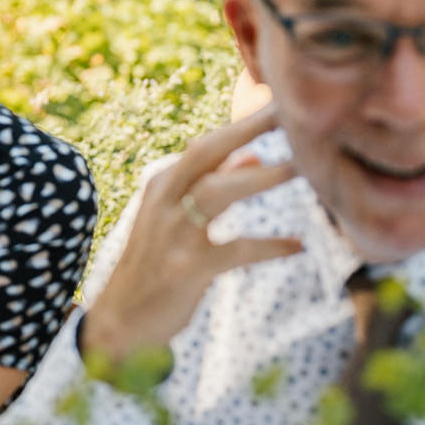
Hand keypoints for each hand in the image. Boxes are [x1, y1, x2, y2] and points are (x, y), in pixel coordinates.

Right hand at [79, 104, 302, 364]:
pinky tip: (296, 245)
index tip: (279, 105)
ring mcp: (173, 233)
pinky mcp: (186, 267)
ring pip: (218, 192)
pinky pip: (237, 250)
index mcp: (161, 186)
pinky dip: (269, 246)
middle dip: (247, 130)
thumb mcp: (174, 219)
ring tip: (301, 169)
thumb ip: (211, 186)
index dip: (243, 124)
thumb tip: (254, 156)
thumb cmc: (155, 265)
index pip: (206, 146)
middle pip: (206, 154)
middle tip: (288, 114)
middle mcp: (163, 201)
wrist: (122, 320)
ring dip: (261, 178)